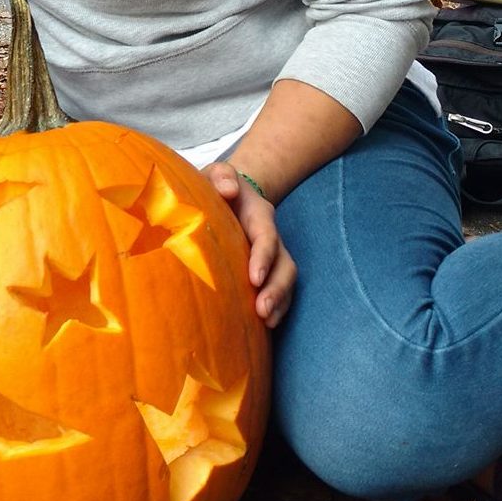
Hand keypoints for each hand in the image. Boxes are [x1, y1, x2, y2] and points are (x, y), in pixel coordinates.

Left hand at [202, 161, 295, 328]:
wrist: (229, 192)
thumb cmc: (218, 185)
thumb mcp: (217, 173)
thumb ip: (222, 175)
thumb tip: (229, 190)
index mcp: (259, 215)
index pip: (266, 237)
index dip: (264, 257)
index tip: (254, 278)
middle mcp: (270, 237)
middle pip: (285, 265)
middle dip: (277, 289)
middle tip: (262, 310)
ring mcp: (271, 256)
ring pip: (285, 280)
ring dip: (279, 302)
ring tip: (266, 323)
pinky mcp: (265, 270)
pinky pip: (278, 290)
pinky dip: (276, 308)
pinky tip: (263, 327)